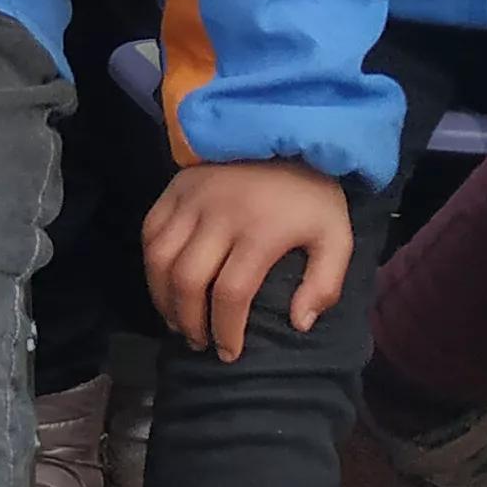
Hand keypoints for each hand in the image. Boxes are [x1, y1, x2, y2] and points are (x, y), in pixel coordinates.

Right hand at [143, 159, 355, 359]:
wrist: (285, 133)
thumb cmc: (311, 195)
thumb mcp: (336, 238)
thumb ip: (324, 284)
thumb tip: (298, 323)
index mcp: (260, 232)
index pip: (230, 292)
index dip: (225, 329)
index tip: (229, 353)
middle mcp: (218, 216)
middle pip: (188, 279)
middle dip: (189, 320)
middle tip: (199, 342)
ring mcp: (190, 200)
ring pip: (160, 258)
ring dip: (163, 297)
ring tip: (177, 321)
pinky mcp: (173, 189)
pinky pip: (150, 233)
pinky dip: (151, 264)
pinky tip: (163, 284)